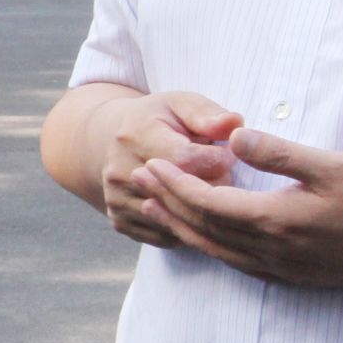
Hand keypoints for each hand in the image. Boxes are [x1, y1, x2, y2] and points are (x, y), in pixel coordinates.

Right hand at [93, 91, 244, 251]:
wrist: (108, 142)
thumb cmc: (155, 121)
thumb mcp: (180, 105)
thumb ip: (208, 114)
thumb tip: (234, 124)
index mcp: (135, 135)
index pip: (188, 160)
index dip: (219, 160)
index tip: (230, 155)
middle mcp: (120, 171)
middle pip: (182, 194)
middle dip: (214, 188)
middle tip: (224, 175)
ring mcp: (117, 200)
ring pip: (176, 220)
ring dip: (203, 213)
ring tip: (212, 193)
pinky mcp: (120, 221)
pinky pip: (166, 237)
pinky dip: (186, 229)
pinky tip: (195, 212)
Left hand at [136, 126, 342, 294]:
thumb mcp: (335, 166)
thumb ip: (282, 152)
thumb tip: (234, 136)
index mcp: (276, 221)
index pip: (208, 203)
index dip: (175, 184)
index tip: (150, 164)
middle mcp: (270, 251)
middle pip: (203, 228)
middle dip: (168, 203)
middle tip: (138, 180)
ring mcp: (280, 269)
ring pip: (216, 250)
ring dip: (182, 228)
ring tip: (155, 209)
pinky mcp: (292, 277)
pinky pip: (236, 264)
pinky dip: (210, 248)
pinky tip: (204, 238)